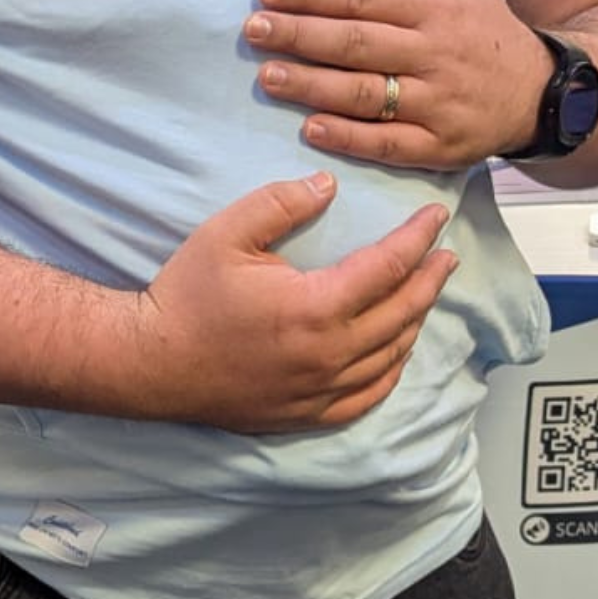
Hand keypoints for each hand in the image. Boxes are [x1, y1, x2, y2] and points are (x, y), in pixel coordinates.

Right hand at [126, 171, 456, 431]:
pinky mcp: (311, 413)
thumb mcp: (224, 234)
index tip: (435, 217)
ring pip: (394, 354)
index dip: (417, 238)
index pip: (388, 266)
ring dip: (417, 320)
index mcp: (316, 307)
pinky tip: (396, 352)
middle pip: (404, 312)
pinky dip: (393, 369)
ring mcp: (324, 390)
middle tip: (446, 255)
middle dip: (430, 279)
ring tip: (424, 294)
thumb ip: (279, 204)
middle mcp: (331, 353)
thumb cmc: (186, 296)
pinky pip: (371, 394)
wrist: (151, 361)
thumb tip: (327, 185)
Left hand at [244, 0, 550, 169]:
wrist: (540, 92)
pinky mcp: (440, 147)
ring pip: (366, 94)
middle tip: (253, 29)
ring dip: (312, 86)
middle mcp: (436, 55)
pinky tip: (310, 128)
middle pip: (357, 43)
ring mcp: (438, 104)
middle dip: (299, 35)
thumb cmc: (481, 25)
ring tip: (267, 76)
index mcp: (436, 10)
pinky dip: (349, 138)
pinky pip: (389, 144)